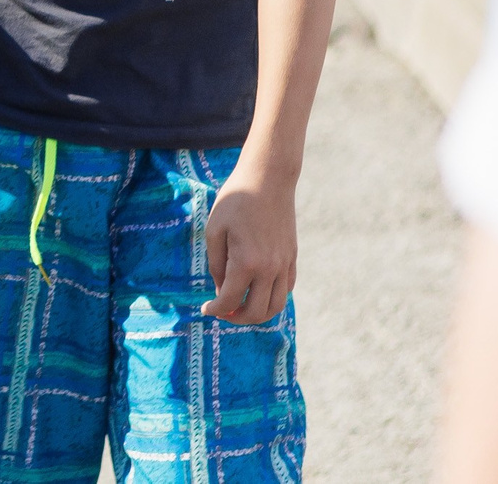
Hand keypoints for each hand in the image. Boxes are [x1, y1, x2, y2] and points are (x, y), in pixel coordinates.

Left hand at [202, 166, 297, 324]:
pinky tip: (257, 290)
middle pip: (256, 312)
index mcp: (246, 263)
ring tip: (240, 307)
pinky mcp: (292, 258)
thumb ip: (216, 264)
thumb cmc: (236, 200)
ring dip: (258, 314)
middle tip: (222, 311)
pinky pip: (286, 289)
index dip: (215, 310)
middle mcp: (269, 269)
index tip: (205, 309)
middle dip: (236, 318)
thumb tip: (221, 290)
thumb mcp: (214, 230)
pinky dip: (272, 298)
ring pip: (276, 306)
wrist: (268, 179)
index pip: (229, 300)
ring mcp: (284, 264)